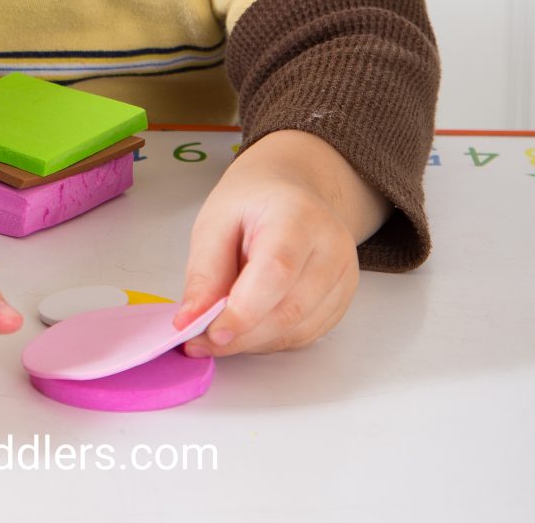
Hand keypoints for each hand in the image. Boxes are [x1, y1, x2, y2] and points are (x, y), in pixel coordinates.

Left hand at [174, 130, 385, 356]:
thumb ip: (204, 273)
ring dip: (253, 341)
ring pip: (297, 330)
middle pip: (289, 309)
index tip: (209, 333)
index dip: (244, 311)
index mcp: (299, 215)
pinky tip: (249, 326)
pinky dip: (270, 339)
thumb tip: (191, 321)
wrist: (290, 193)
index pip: (277, 271)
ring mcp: (343, 276)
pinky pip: (304, 336)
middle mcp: (331, 247)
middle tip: (201, 341)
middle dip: (241, 335)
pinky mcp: (342, 301)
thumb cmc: (252, 203)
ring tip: (220, 329)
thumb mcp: (215, 222)